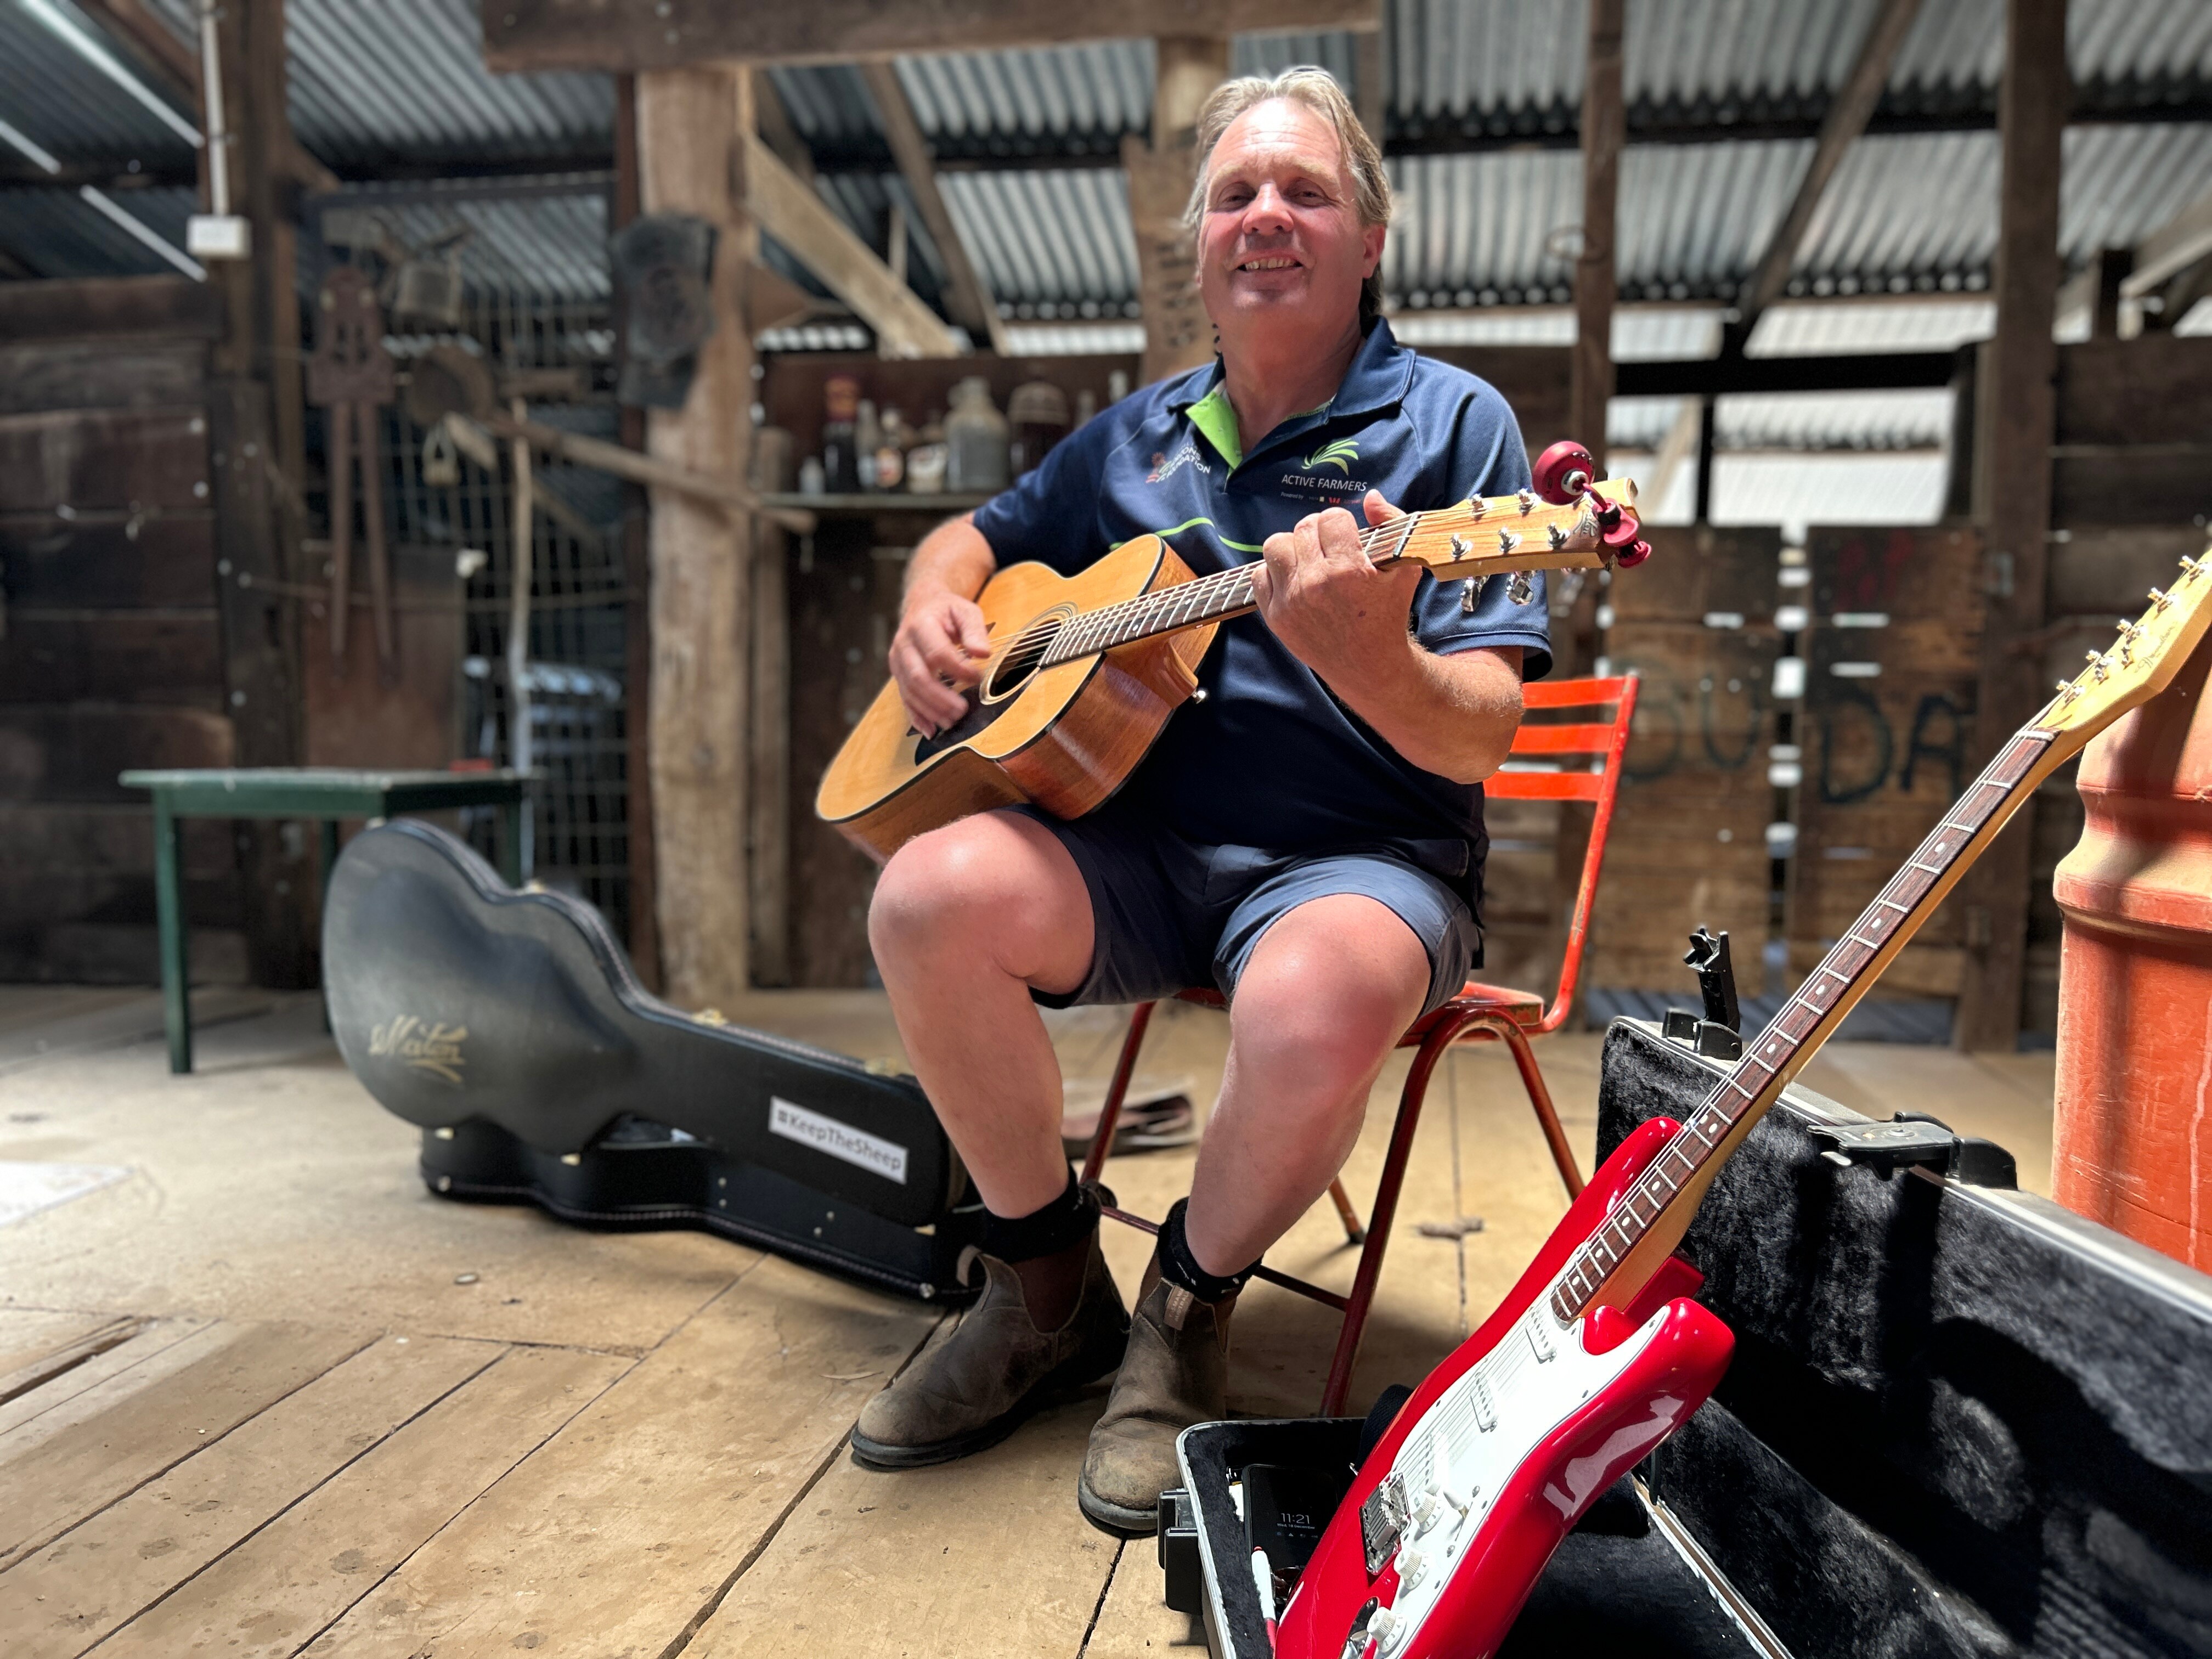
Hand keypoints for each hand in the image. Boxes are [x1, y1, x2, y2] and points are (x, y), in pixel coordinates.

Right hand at [889, 588, 991, 735]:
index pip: (937, 653)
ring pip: (910, 692)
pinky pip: (904, 699)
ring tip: (952, 722)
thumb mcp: (965, 611)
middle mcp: (904, 644)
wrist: (923, 606)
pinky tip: (931, 730)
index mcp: (921, 625)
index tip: (977, 677)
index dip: (958, 669)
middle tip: (962, 711)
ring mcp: (898, 661)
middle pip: (919, 677)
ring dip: (931, 710)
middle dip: (941, 698)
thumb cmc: (947, 610)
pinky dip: (917, 716)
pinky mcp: (898, 674)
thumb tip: (982, 653)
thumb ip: (974, 630)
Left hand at [1247, 490, 1422, 688]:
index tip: (1348, 538)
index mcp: (1349, 569)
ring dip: (1292, 546)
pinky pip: (1259, 575)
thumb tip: (1370, 496)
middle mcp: (1316, 583)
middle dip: (1319, 533)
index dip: (1342, 523)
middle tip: (1330, 549)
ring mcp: (1292, 601)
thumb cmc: (1389, 612)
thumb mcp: (1405, 568)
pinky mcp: (1275, 617)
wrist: (1369, 665)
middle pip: (1303, 527)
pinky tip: (1293, 580)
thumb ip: (1391, 524)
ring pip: (1275, 545)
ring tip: (1308, 559)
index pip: (1331, 517)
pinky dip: (1274, 573)